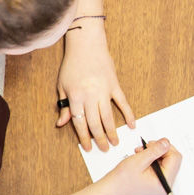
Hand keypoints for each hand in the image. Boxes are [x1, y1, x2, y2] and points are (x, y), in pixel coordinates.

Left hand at [57, 24, 134, 151]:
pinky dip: (128, 115)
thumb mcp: (62, 86)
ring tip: (115, 142)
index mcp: (75, 97)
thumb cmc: (72, 65)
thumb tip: (61, 123)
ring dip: (112, 131)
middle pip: (95, 123)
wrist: (86, 45)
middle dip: (99, 138)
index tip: (87, 147)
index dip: (83, 137)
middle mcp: (90, 96)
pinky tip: (132, 125)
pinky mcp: (114, 86)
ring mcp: (104, 91)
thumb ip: (63, 106)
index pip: (80, 122)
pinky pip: (123, 103)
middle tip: (103, 149)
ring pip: (108, 116)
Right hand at [97, 138, 180, 194]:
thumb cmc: (122, 179)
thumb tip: (166, 142)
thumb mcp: (139, 160)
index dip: (165, 147)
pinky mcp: (157, 179)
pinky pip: (160, 164)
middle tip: (147, 146)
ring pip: (166, 160)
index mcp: (164, 182)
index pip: (175, 158)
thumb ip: (155, 150)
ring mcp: (162, 182)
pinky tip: (142, 156)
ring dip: (154, 152)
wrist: (111, 188)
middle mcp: (166, 184)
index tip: (153, 144)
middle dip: (160, 149)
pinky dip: (152, 157)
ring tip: (141, 152)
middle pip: (172, 159)